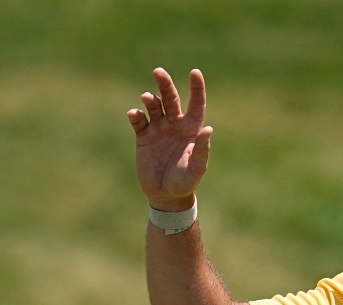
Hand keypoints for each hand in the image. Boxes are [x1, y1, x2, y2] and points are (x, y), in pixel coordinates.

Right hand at [127, 68, 211, 210]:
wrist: (166, 195)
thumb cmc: (186, 182)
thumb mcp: (196, 167)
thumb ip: (202, 149)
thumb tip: (208, 129)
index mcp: (192, 129)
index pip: (196, 103)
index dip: (197, 87)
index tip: (195, 72)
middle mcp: (175, 125)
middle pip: (171, 98)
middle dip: (165, 84)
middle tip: (158, 71)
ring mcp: (158, 129)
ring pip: (153, 106)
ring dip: (150, 100)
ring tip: (146, 98)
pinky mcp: (143, 137)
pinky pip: (138, 121)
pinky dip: (136, 115)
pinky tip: (135, 114)